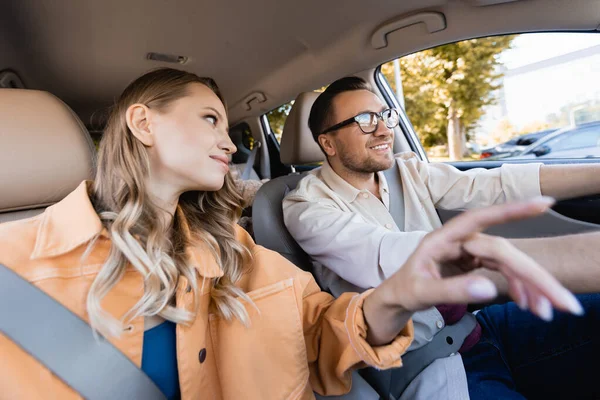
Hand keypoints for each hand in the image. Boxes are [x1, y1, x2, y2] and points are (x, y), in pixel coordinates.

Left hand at [383, 197, 583, 319]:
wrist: (400, 296)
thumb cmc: (406, 289)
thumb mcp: (421, 293)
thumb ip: (451, 290)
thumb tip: (489, 289)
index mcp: (443, 239)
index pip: (479, 219)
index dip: (511, 210)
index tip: (543, 204)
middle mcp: (461, 241)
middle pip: (504, 251)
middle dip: (535, 275)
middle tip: (563, 301)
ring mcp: (471, 251)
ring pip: (509, 263)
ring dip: (531, 286)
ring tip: (547, 311)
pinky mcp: (477, 262)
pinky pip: (505, 272)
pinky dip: (519, 288)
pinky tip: (528, 304)